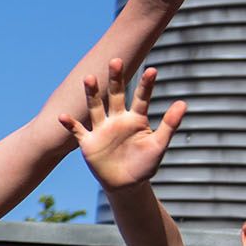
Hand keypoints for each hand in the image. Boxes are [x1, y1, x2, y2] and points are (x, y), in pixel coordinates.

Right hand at [65, 58, 186, 190]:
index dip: (146, 85)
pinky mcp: (89, 142)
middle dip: (115, 79)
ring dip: (92, 94)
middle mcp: (117, 120)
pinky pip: (78, 131)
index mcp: (136, 119)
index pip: (141, 98)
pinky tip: (63, 116)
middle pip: (115, 95)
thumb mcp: (159, 145)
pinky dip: (70, 124)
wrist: (126, 185)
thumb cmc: (145, 164)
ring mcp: (102, 130)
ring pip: (96, 108)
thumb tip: (183, 103)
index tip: (153, 70)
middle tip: (116, 60)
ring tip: (89, 77)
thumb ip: (169, 124)